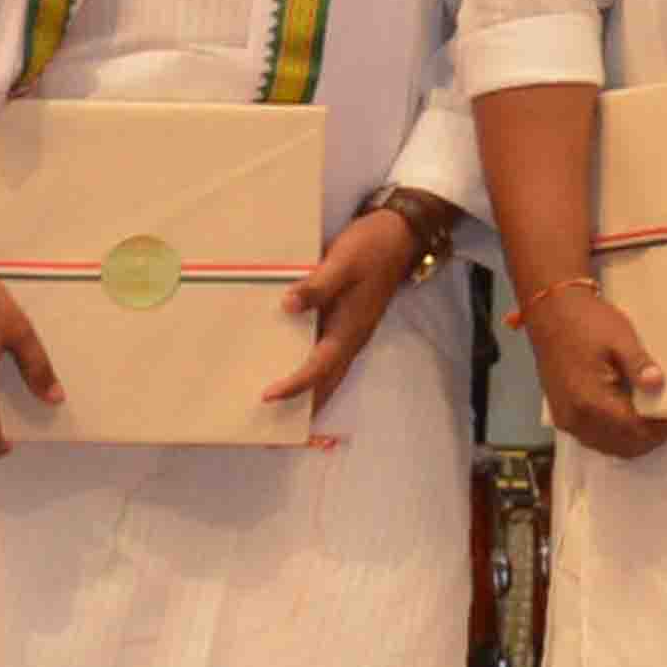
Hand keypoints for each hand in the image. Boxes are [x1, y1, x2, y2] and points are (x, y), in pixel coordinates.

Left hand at [263, 206, 426, 412]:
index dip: (294, 384)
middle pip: (327, 384)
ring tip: (280, 413)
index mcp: (350, 329)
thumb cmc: (371, 248)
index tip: (267, 396)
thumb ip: (317, 287)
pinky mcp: (347, 324)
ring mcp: (351, 333)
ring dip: (308, 395)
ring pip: (328, 375)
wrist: (399, 235)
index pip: (318, 367)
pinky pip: (327, 358)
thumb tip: (287, 307)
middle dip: (304, 409)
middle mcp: (351, 339)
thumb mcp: (343, 262)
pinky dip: (311, 374)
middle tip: (275, 432)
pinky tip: (292, 370)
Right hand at [524, 276, 666, 458]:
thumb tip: (659, 385)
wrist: (551, 312)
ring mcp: (566, 419)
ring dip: (631, 438)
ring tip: (652, 417)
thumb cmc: (587, 322)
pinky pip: (592, 436)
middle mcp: (576, 418)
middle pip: (621, 446)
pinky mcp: (561, 414)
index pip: (633, 431)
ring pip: (606, 445)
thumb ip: (639, 365)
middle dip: (649, 437)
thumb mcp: (620, 338)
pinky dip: (614, 433)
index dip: (660, 429)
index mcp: (591, 401)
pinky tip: (628, 414)